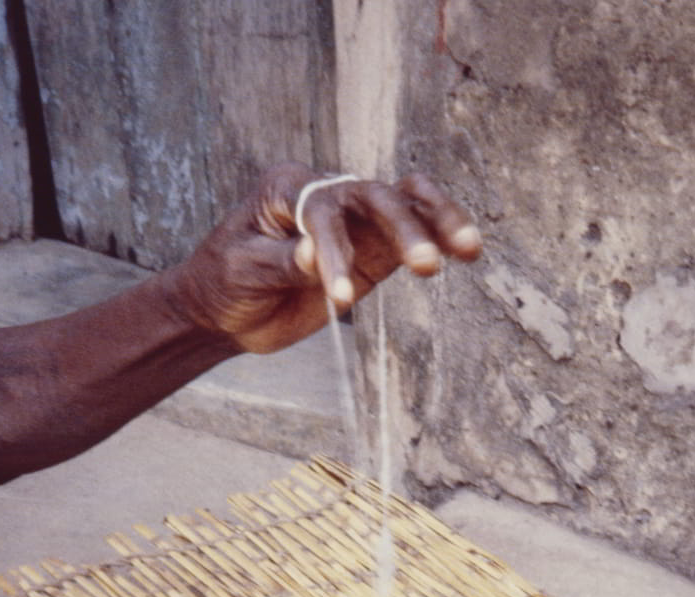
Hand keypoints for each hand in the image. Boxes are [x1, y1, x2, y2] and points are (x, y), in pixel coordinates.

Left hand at [166, 162, 481, 353]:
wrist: (226, 310)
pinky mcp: (372, 253)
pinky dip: (439, 237)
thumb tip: (313, 254)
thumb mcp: (241, 272)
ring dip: (438, 222)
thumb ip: (278, 262)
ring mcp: (354, 223)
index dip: (334, 247)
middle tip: (426, 265)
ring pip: (405, 204)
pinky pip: (411, 236)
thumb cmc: (225, 282)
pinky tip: (467, 250)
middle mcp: (326, 195)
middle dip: (404, 227)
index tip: (337, 293)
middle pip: (376, 196)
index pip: (322, 208)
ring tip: (469, 247)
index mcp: (286, 188)